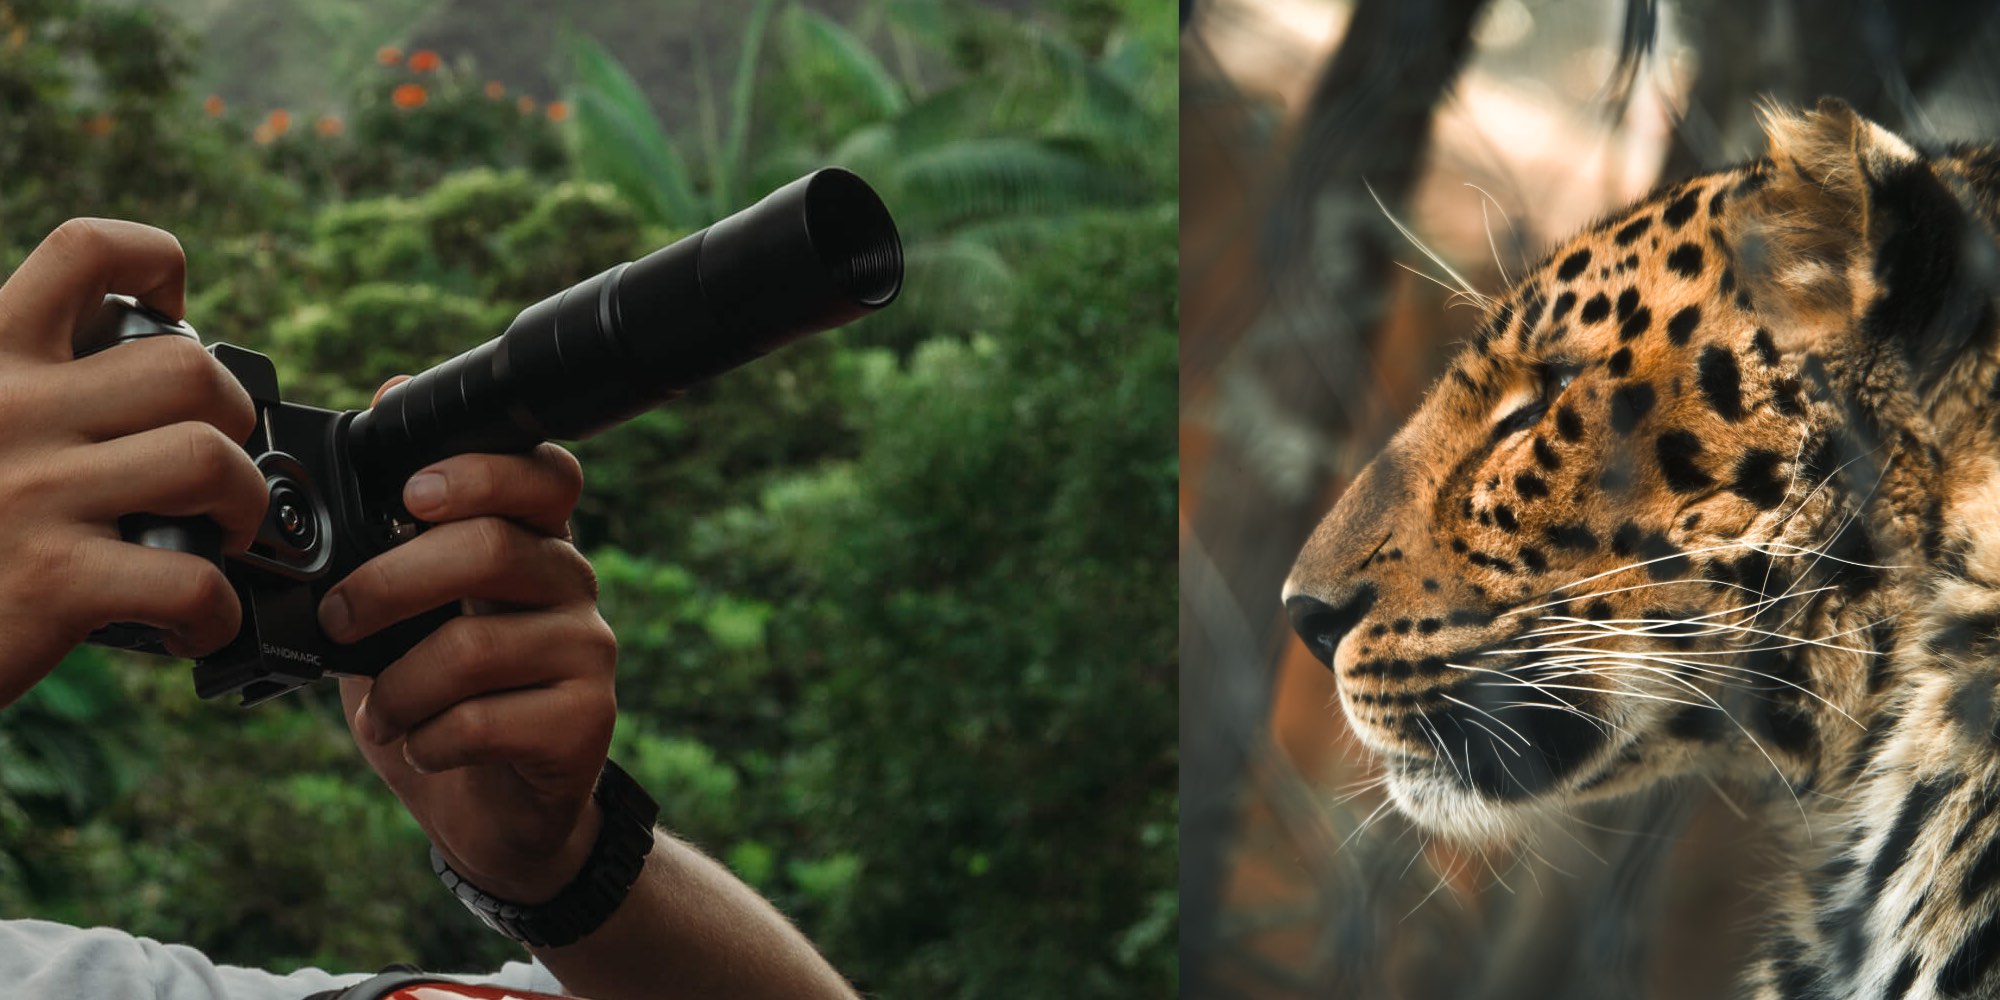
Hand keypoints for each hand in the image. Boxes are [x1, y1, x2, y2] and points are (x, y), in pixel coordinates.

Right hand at [0, 219, 264, 705]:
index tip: (175, 313)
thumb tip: (138, 351)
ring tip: (216, 535)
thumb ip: (37, 388)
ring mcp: (30, 494)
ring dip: (241, 505)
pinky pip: (193, 581)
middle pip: (188, 369)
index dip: (153, 259)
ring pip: (207, 459)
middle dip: (235, 418)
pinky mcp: (52, 581)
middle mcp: (7, 409)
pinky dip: (218, 611)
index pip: (82, 250)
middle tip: (214, 466)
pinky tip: (194, 622)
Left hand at [329, 377, 617, 902]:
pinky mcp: (585, 722)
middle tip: (340, 618)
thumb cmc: (440, 700)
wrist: (493, 814)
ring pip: (475, 646)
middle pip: (492, 549)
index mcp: (531, 541)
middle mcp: (571, 584)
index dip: (483, 472)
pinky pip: (485, 721)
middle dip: (390, 583)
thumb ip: (386, 533)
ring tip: (380, 714)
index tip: (411, 495)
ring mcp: (587, 651)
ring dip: (399, 688)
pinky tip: (423, 747)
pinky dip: (428, 741)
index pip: (545, 475)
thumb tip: (378, 402)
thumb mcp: (398, 617)